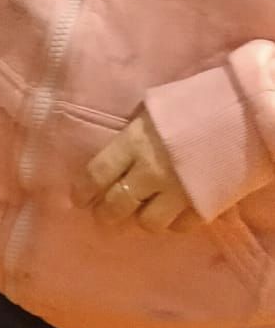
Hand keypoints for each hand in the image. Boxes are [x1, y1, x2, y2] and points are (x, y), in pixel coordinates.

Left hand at [73, 110, 199, 233]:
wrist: (248, 112)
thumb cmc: (200, 100)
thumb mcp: (156, 110)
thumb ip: (136, 134)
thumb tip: (121, 151)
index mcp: (134, 141)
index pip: (98, 173)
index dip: (84, 190)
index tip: (78, 198)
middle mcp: (150, 171)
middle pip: (118, 203)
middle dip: (107, 213)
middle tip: (104, 216)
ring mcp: (178, 192)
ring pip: (148, 223)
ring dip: (142, 220)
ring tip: (141, 217)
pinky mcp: (204, 207)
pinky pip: (181, 227)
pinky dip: (174, 224)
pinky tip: (172, 217)